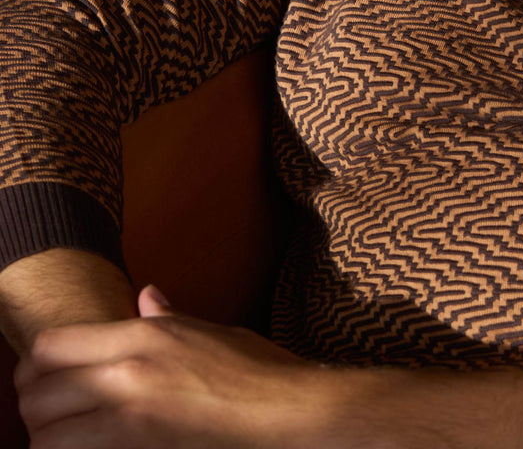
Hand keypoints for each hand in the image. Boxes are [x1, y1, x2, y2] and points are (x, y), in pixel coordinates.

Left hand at [15, 285, 356, 447]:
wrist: (284, 410)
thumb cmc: (256, 370)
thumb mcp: (210, 331)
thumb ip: (169, 316)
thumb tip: (148, 294)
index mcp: (144, 333)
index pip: (52, 345)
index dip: (38, 363)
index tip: (45, 373)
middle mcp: (127, 370)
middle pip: (37, 390)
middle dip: (34, 402)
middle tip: (50, 410)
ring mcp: (128, 414)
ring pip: (43, 433)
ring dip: (46, 434)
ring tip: (65, 434)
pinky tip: (84, 448)